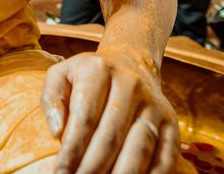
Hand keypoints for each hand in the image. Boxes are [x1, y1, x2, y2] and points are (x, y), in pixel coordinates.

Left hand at [41, 46, 179, 173]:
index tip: (60, 171)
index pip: (85, 118)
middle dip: (92, 167)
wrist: (132, 62)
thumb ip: (52, 99)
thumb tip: (56, 132)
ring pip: (140, 147)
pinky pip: (165, 155)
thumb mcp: (62, 75)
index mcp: (99, 70)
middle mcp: (130, 85)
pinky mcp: (171, 122)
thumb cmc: (89, 76)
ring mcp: (154, 104)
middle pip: (111, 136)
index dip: (72, 149)